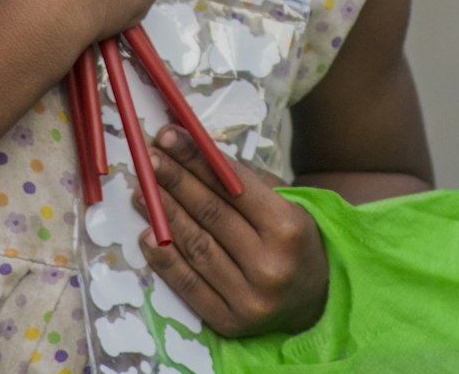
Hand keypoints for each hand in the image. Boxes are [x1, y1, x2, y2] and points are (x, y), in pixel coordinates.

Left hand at [134, 125, 328, 337]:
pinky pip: (189, 288)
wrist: (317, 301)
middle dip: (175, 180)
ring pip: (196, 247)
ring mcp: (249, 298)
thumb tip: (191, 151)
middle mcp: (269, 265)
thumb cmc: (293, 240)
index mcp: (287, 227)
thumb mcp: (283, 203)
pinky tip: (147, 236)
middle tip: (149, 157)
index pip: (231, 185)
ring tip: (141, 191)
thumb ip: (240, 181)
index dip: (196, 158)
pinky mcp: (229, 322)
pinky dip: (164, 261)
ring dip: (163, 215)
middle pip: (210, 213)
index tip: (168, 136)